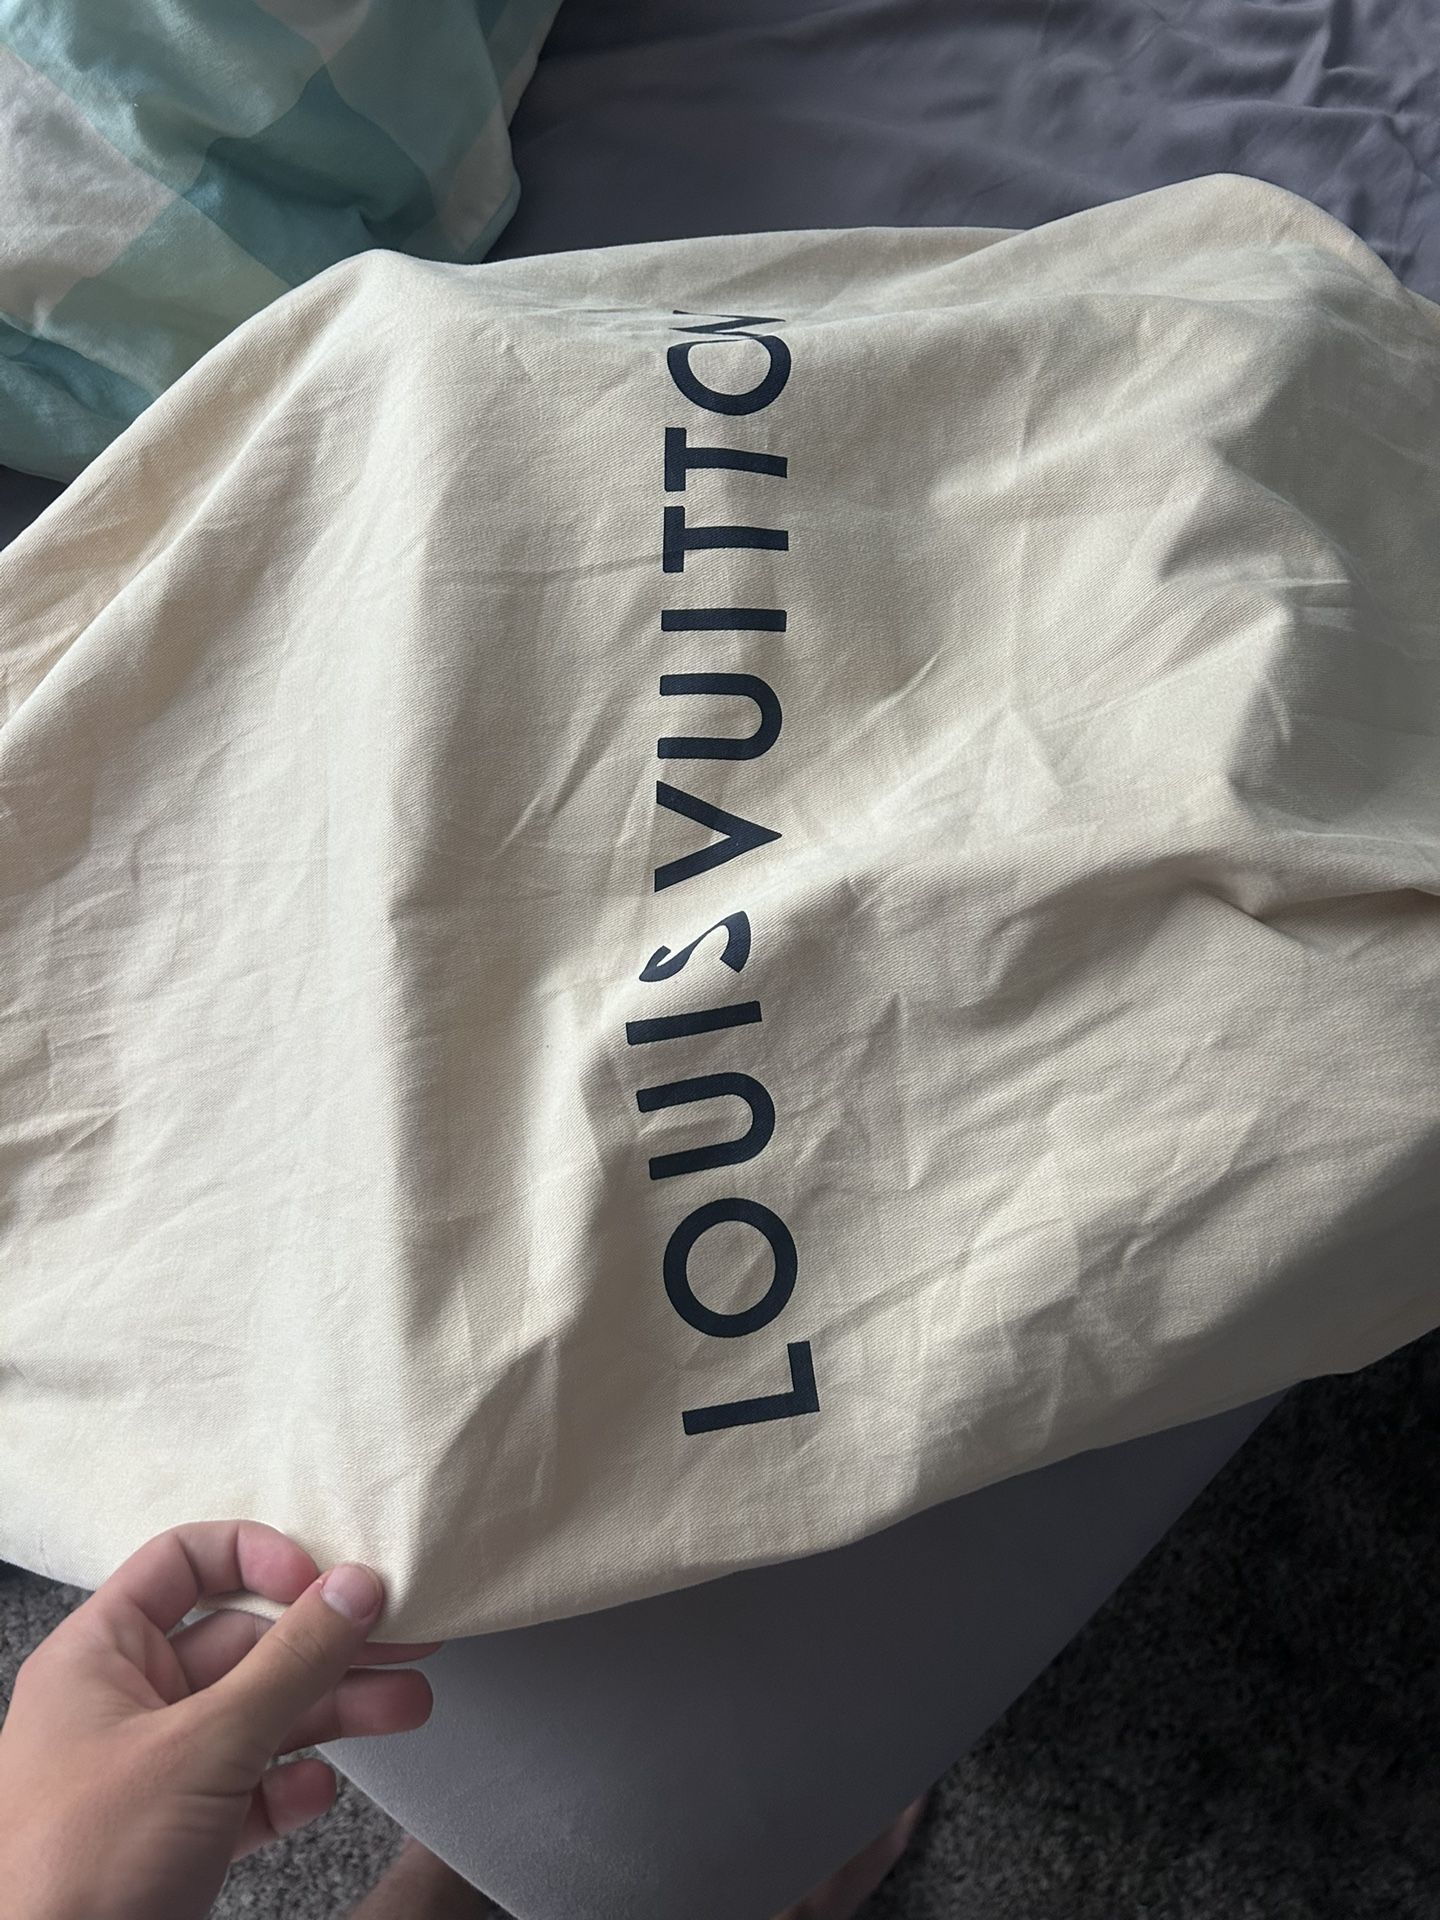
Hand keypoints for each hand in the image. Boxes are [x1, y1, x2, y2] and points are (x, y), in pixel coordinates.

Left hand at [0, 1520, 444, 1919]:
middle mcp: (123, 1704)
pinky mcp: (173, 1839)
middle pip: (240, 1643)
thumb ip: (290, 1661)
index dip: (257, 1557)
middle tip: (402, 1640)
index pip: (183, 1563)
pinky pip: (245, 1792)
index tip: (321, 1582)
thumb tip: (354, 1587)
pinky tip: (318, 1790)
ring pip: (256, 1717)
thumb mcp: (204, 1745)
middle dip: (325, 1646)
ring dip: (331, 1711)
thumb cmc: (82, 1866)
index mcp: (100, 1655)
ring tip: (406, 1705)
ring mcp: (149, 1774)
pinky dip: (289, 1786)